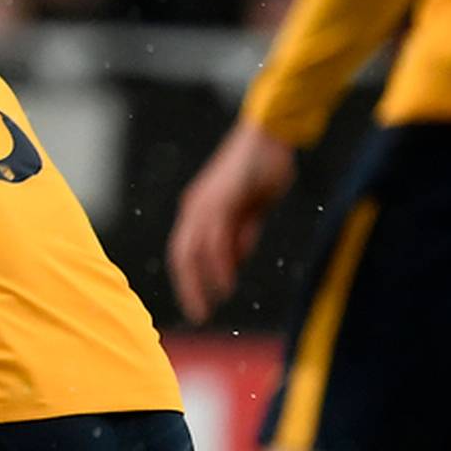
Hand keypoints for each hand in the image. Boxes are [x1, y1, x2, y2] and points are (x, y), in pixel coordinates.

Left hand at [167, 119, 297, 324]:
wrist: (269, 135)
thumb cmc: (263, 168)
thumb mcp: (251, 209)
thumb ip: (242, 232)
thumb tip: (236, 258)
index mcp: (199, 209)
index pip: (184, 251)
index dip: (189, 279)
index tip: (199, 303)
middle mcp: (196, 208)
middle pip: (181, 256)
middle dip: (188, 288)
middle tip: (199, 315)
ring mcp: (207, 204)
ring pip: (193, 252)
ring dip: (201, 282)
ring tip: (212, 305)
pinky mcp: (223, 201)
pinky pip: (215, 241)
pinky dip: (218, 266)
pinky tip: (225, 284)